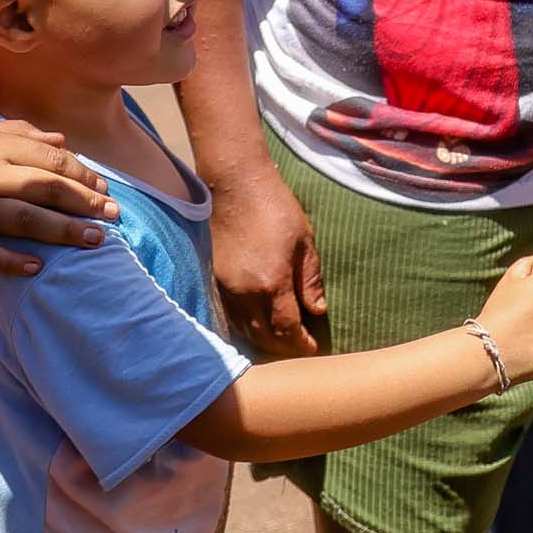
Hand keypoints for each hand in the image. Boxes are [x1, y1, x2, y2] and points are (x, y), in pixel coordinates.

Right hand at [0, 116, 115, 273]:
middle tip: (114, 216)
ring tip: (95, 240)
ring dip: (63, 230)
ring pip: (25, 217)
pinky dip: (12, 259)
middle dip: (85, 202)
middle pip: (48, 186)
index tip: (106, 189)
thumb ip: (22, 134)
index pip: (53, 161)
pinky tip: (39, 267)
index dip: (83, 175)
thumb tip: (61, 140)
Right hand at [205, 162, 325, 357]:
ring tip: (280, 342)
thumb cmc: (276, 207)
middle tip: (299, 348)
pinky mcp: (214, 280)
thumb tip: (317, 311)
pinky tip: (256, 324)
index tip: (313, 348)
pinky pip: (229, 316)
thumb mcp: (305, 241)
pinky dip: (244, 327)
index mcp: (271, 282)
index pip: (287, 329)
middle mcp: (244, 292)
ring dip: (262, 341)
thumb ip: (310, 280)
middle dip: (283, 348)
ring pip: (243, 330)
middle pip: (263, 337)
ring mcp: (225, 287)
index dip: (301, 344)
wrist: (235, 184)